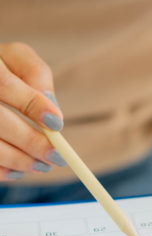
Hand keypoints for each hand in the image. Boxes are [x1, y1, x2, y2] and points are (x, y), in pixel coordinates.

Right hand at [0, 42, 65, 180]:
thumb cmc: (0, 65)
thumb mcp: (17, 58)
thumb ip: (36, 75)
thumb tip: (52, 109)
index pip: (4, 86)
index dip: (33, 106)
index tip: (57, 125)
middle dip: (30, 142)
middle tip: (57, 157)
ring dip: (17, 160)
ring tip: (41, 166)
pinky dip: (0, 170)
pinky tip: (17, 171)